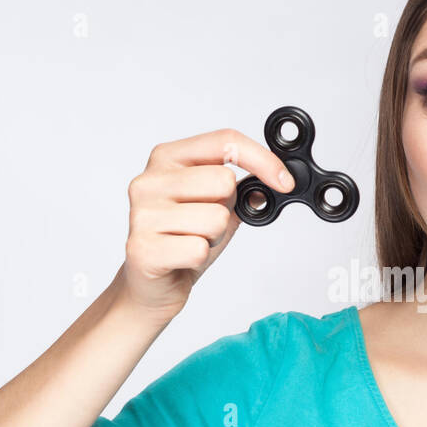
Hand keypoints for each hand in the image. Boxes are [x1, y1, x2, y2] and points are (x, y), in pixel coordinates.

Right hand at [116, 128, 294, 327]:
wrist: (150, 286)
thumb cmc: (181, 240)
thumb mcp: (216, 206)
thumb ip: (241, 189)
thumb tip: (274, 181)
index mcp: (167, 158)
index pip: (224, 141)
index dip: (262, 160)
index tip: (284, 181)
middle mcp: (150, 180)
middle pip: (223, 181)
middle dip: (226, 209)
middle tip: (205, 225)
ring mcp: (142, 213)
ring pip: (215, 218)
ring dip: (213, 237)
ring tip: (191, 241)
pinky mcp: (142, 247)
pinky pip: (198, 249)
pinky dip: (199, 258)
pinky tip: (181, 259)